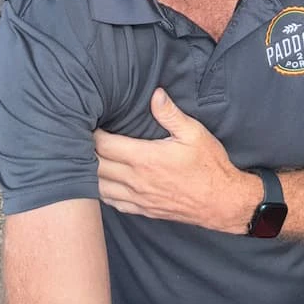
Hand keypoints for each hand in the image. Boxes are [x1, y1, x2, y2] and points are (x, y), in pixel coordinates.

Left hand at [94, 88, 255, 233]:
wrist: (223, 202)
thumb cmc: (209, 166)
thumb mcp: (194, 133)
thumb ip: (171, 114)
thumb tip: (155, 94)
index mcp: (145, 158)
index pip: (104, 145)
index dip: (92, 133)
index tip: (88, 121)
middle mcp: (137, 180)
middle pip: (95, 166)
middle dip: (84, 150)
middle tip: (79, 136)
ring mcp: (138, 198)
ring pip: (99, 187)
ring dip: (88, 172)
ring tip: (85, 157)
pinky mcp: (143, 210)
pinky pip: (112, 203)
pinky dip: (101, 191)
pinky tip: (100, 181)